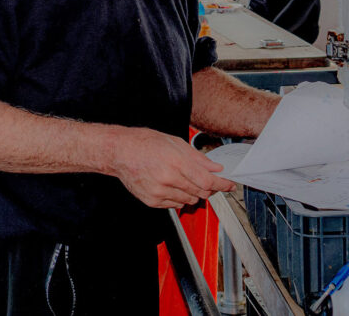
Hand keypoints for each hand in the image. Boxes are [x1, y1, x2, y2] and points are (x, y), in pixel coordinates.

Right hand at [109, 128, 233, 207]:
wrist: (120, 152)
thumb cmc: (144, 143)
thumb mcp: (175, 143)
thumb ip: (197, 158)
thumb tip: (215, 168)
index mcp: (176, 162)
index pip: (207, 181)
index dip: (222, 185)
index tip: (229, 185)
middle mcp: (168, 179)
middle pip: (201, 193)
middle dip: (208, 188)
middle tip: (207, 180)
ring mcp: (159, 192)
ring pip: (189, 201)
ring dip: (193, 193)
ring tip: (183, 180)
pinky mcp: (152, 201)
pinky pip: (175, 205)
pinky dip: (179, 197)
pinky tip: (172, 185)